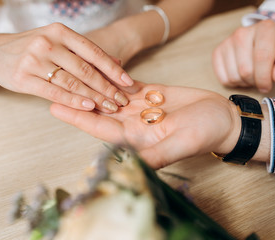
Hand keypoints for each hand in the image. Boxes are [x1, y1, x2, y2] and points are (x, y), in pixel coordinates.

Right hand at [0, 23, 133, 112]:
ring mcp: (34, 60)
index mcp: (60, 32)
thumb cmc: (32, 48)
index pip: (93, 52)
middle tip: (122, 100)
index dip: (112, 69)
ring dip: (94, 97)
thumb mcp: (58, 43)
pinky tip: (88, 106)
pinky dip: (74, 101)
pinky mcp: (24, 78)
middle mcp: (48, 43)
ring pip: (72, 82)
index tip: (128, 82)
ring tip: (110, 107)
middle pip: (85, 69)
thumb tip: (117, 62)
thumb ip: (86, 53)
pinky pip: (55, 93)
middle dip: (107, 87)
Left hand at [50, 82, 240, 167]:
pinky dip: (113, 74)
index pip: (101, 128)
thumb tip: (127, 164)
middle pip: (100, 110)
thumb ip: (154, 155)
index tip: (55, 107)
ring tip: (70, 73)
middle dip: (77, 98)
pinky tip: (99, 66)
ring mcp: (142, 107)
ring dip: (91, 84)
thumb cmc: (205, 133)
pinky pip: (127, 83)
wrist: (222, 118)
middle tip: (53, 85)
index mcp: (138, 138)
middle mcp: (135, 124)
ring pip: (110, 95)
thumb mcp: (180, 144)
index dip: (78, 118)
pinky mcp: (152, 93)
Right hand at [212, 19, 274, 92]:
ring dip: (244, 83)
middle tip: (260, 78)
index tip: (267, 86)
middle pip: (246, 70)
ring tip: (251, 75)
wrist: (260, 42)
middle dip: (255, 81)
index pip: (262, 57)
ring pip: (234, 76)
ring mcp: (227, 41)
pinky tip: (240, 74)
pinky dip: (233, 82)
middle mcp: (243, 32)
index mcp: (266, 29)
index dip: (265, 78)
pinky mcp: (217, 51)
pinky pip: (223, 78)